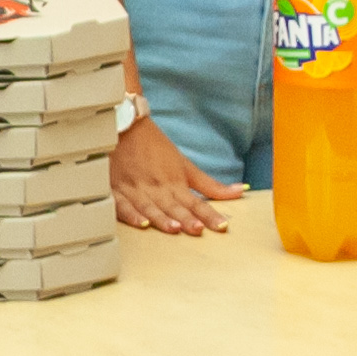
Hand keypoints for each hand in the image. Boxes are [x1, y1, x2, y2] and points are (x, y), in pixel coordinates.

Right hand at [111, 116, 243, 234]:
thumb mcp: (185, 164)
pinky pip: (122, 205)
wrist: (125, 125)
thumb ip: (210, 185)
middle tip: (197, 229)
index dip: (209, 215)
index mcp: (174, 183)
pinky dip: (130, 214)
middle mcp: (157, 188)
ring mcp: (136, 189)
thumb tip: (240, 191)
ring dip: (161, 218)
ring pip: (150, 207)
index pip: (196, 203)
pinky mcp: (116, 189)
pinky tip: (140, 223)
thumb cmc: (155, 146)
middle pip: (173, 207)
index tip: (221, 226)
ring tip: (173, 228)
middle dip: (185, 219)